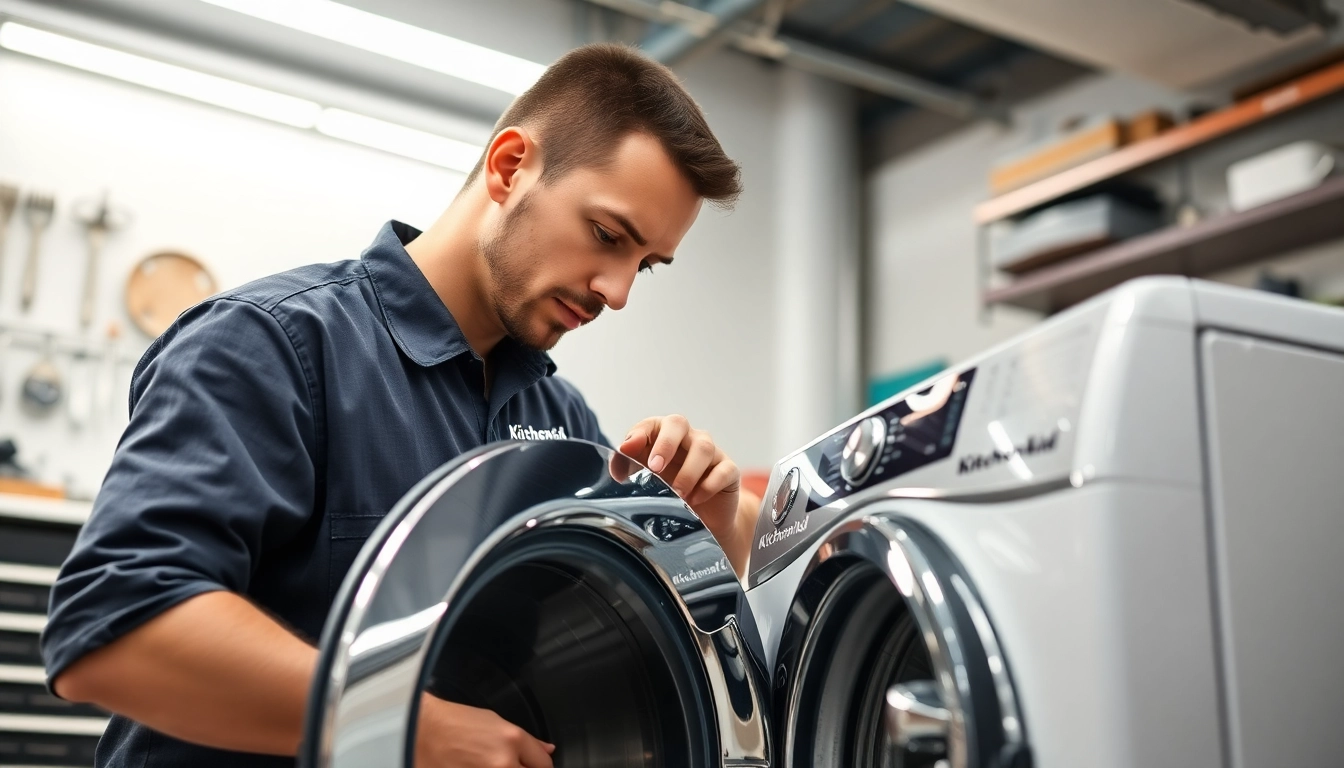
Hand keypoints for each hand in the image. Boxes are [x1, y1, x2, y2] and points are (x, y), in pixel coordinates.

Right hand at [416, 695, 553, 767]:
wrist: (422, 732)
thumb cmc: (456, 723)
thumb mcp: (496, 722)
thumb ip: (526, 741)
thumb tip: (547, 750)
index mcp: (513, 740)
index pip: (545, 765)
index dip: (541, 766)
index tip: (534, 765)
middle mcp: (503, 763)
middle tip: (512, 764)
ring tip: (489, 764)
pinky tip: (477, 767)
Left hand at [618, 415, 757, 575]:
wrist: (702, 519)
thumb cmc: (670, 492)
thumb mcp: (645, 481)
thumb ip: (627, 468)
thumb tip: (617, 466)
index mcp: (663, 436)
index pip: (650, 424)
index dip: (639, 433)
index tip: (627, 450)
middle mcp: (688, 438)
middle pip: (678, 424)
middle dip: (665, 444)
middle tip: (655, 468)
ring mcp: (712, 452)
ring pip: (703, 448)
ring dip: (687, 472)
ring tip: (677, 494)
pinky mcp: (729, 470)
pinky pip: (723, 470)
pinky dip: (708, 485)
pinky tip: (695, 500)